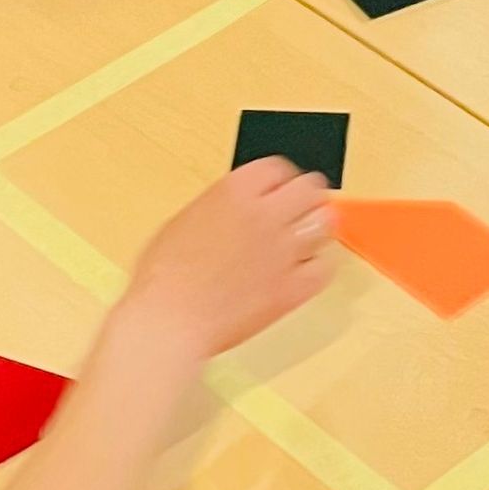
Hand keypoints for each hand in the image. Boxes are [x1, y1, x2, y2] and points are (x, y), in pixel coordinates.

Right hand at [117, 159, 337, 361]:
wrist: (169, 321)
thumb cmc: (164, 278)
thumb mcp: (186, 220)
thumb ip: (223, 207)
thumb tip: (244, 208)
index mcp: (234, 192)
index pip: (278, 168)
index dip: (282, 179)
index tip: (282, 188)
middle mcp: (265, 214)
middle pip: (309, 189)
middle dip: (307, 197)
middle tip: (302, 209)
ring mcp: (284, 249)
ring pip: (324, 223)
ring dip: (317, 228)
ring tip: (306, 238)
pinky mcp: (294, 286)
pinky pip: (324, 267)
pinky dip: (318, 266)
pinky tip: (304, 269)